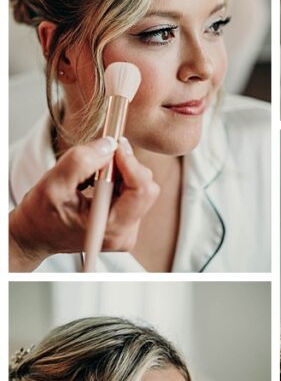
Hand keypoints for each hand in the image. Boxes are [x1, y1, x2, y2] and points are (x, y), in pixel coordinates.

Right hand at [9, 136, 158, 270]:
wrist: (36, 235)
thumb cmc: (40, 214)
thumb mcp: (52, 184)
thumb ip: (81, 161)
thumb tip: (109, 145)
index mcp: (111, 227)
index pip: (142, 190)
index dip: (131, 162)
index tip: (115, 145)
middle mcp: (126, 233)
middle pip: (145, 188)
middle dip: (126, 167)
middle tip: (101, 158)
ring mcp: (128, 230)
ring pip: (140, 188)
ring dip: (120, 174)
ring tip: (92, 176)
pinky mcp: (127, 224)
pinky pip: (133, 194)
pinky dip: (118, 182)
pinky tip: (97, 184)